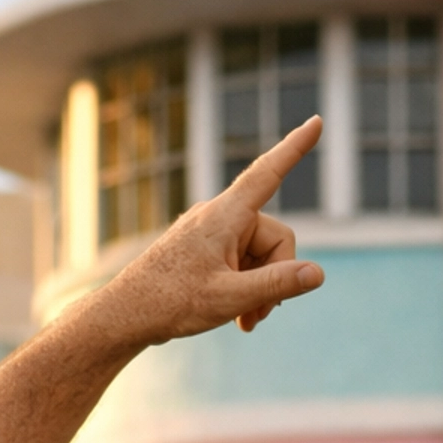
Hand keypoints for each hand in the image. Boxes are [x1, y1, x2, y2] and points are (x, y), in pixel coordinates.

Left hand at [99, 120, 324, 345]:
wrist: (125, 315)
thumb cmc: (170, 303)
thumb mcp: (230, 298)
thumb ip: (276, 285)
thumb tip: (317, 274)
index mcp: (225, 215)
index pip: (268, 173)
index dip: (296, 148)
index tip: (317, 121)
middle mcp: (219, 215)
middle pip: (275, 239)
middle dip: (275, 278)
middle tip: (258, 316)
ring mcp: (211, 231)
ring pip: (260, 255)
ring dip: (260, 289)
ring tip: (245, 320)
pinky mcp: (205, 248)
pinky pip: (241, 261)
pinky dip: (245, 286)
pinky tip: (236, 315)